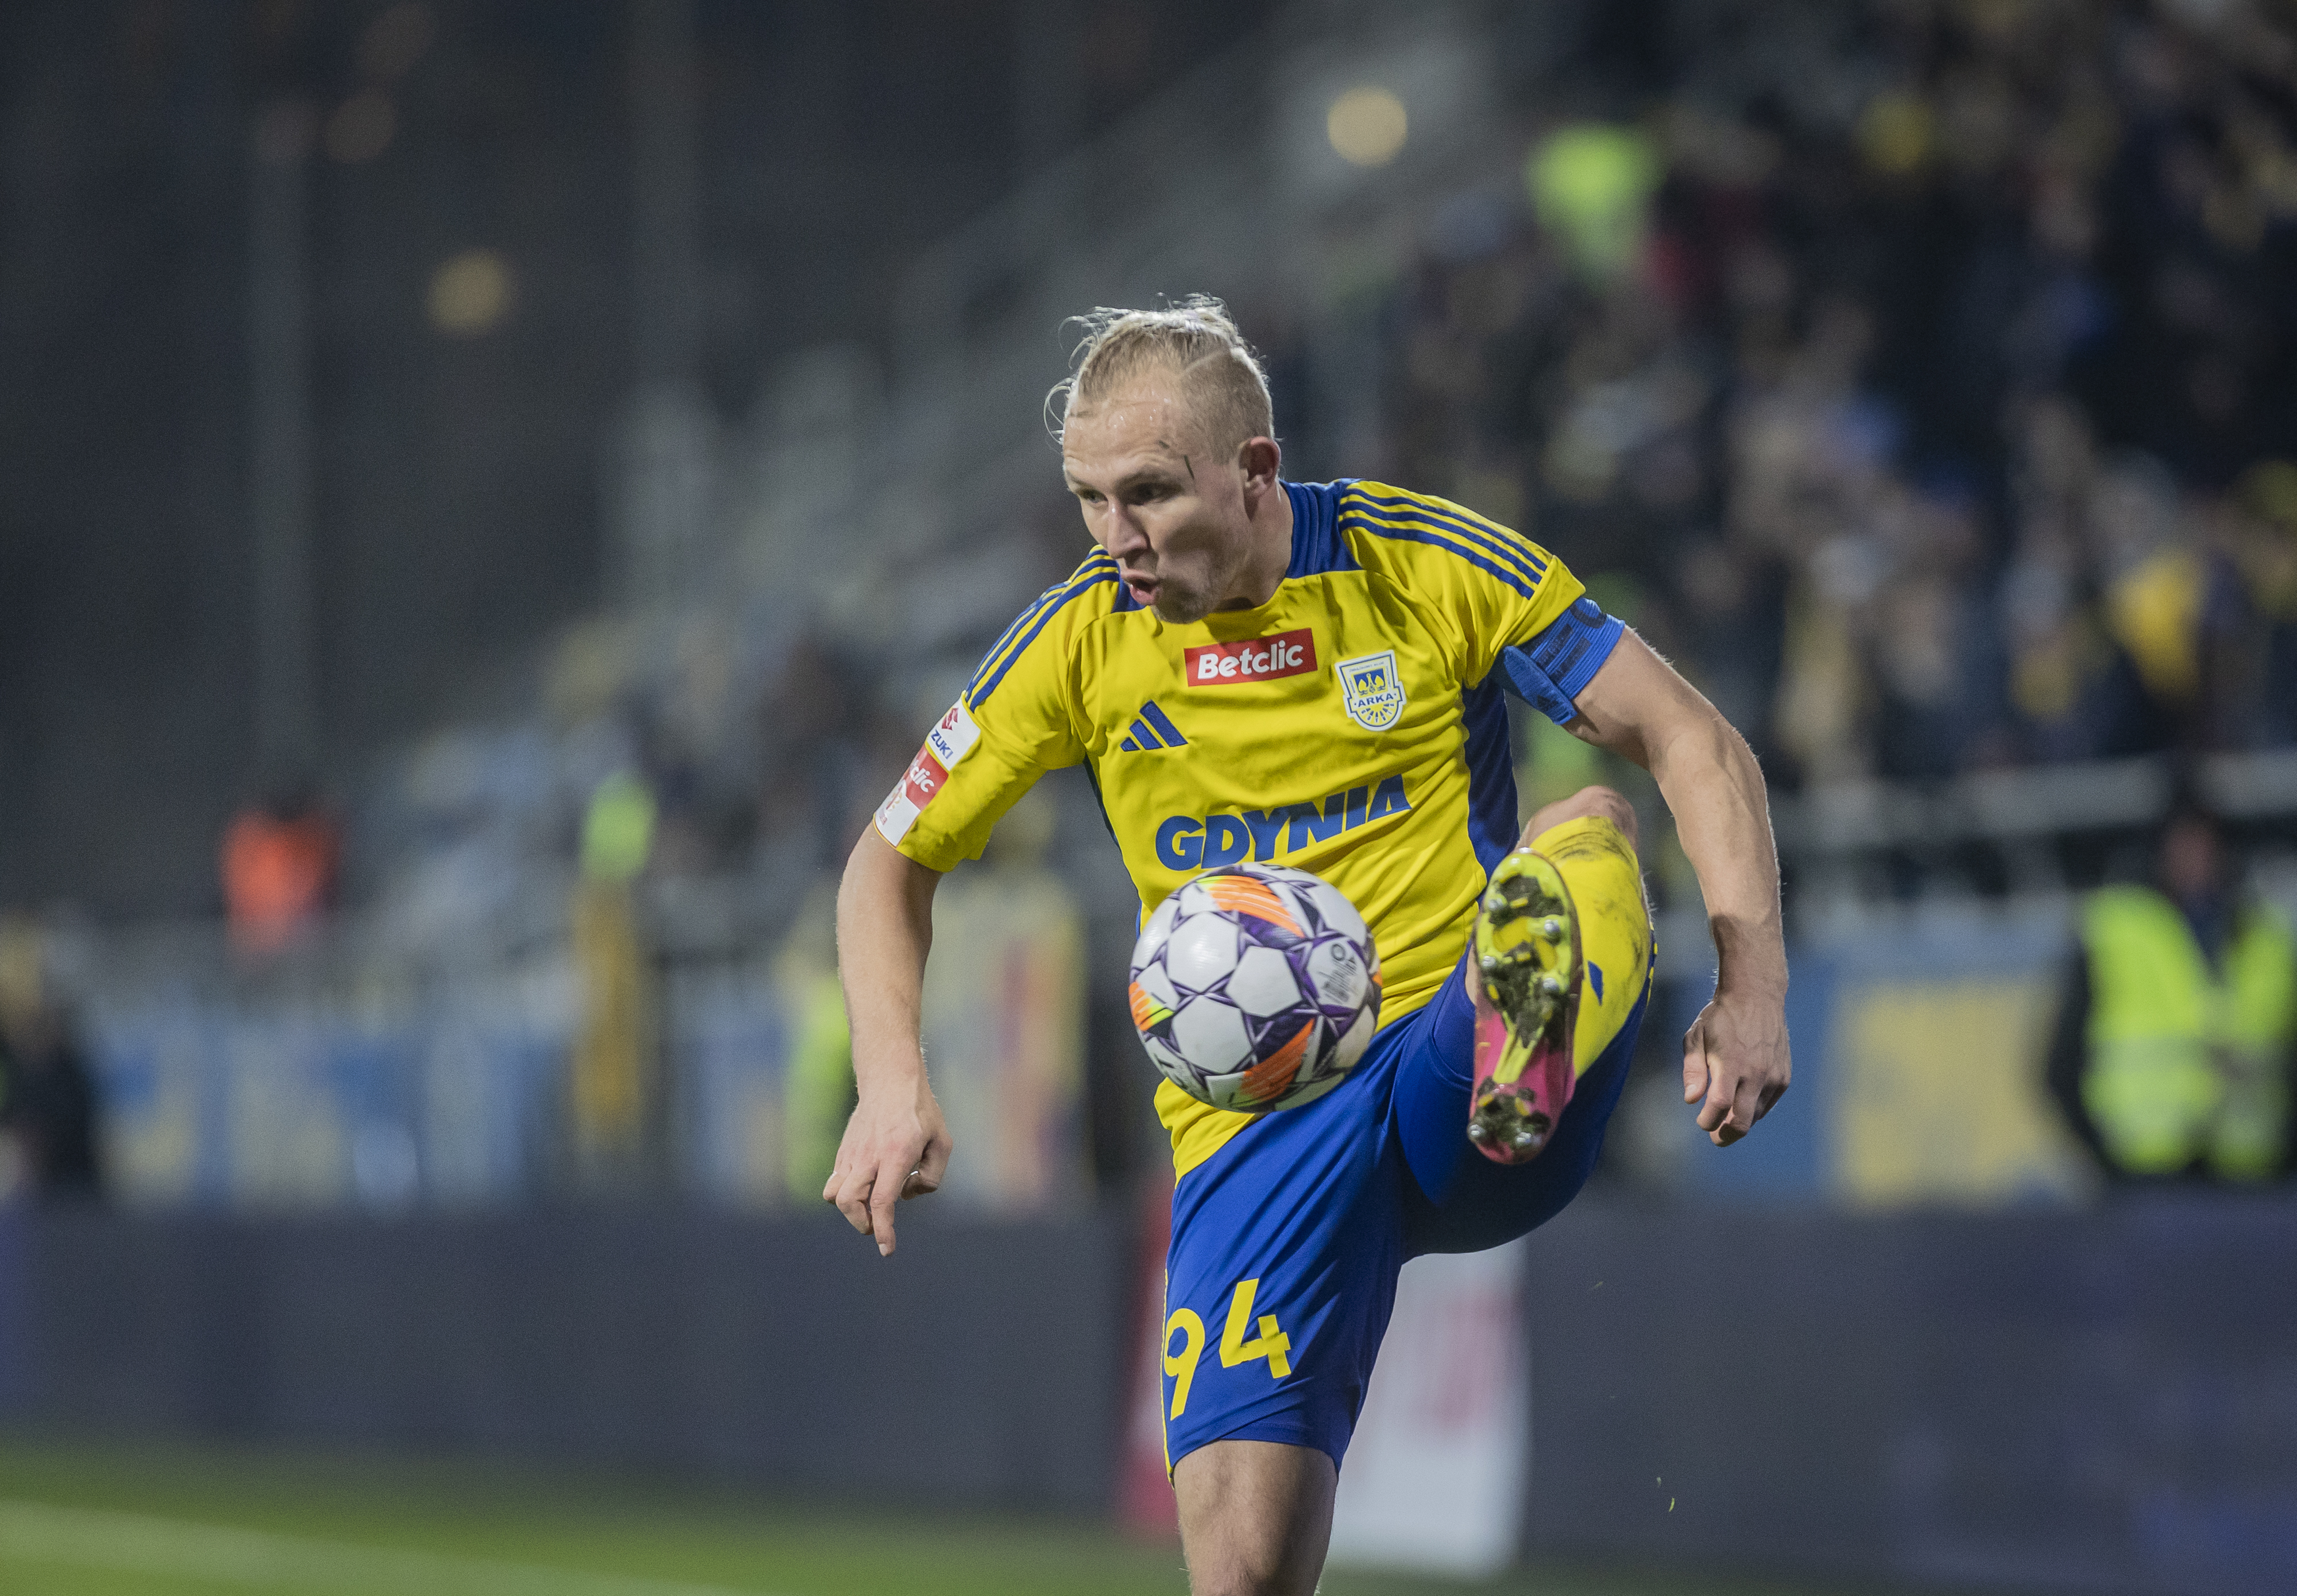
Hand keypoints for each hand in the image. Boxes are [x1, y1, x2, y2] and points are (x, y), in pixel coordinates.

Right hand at [823, 1070, 951, 1255]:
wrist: (890, 1080)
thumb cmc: (921, 1113)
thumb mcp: (942, 1143)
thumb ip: (932, 1178)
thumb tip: (906, 1195)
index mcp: (895, 1155)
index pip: (882, 1202)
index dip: (884, 1231)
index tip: (886, 1250)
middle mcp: (868, 1156)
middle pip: (849, 1203)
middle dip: (862, 1224)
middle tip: (878, 1224)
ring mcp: (851, 1153)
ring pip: (834, 1195)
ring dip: (851, 1210)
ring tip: (870, 1204)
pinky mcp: (843, 1151)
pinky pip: (835, 1182)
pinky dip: (846, 1194)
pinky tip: (866, 1185)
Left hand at [1682, 987, 1789, 1145]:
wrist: (1757, 997)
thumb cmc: (1720, 1017)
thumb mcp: (1696, 1036)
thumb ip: (1693, 1069)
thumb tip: (1691, 1099)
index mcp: (1731, 1063)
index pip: (1719, 1105)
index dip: (1708, 1120)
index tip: (1701, 1121)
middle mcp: (1755, 1073)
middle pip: (1742, 1121)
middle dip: (1725, 1135)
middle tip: (1714, 1136)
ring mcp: (1773, 1076)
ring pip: (1755, 1116)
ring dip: (1739, 1121)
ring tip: (1725, 1116)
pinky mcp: (1784, 1077)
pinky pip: (1767, 1105)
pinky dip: (1753, 1109)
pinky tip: (1741, 1102)